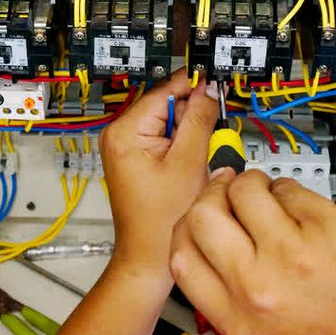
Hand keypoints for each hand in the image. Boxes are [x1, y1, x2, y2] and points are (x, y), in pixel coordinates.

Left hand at [99, 70, 217, 281]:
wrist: (150, 256)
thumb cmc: (162, 221)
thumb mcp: (188, 163)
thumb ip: (199, 120)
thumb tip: (206, 89)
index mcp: (124, 131)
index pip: (163, 90)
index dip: (192, 85)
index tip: (215, 78)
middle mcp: (120, 135)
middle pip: (167, 105)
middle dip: (193, 117)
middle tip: (210, 137)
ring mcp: (128, 147)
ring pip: (170, 123)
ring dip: (191, 134)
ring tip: (196, 161)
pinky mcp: (138, 158)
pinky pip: (167, 140)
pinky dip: (184, 147)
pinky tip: (190, 166)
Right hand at [169, 170, 335, 334]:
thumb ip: (236, 294)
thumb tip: (211, 242)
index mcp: (239, 320)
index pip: (181, 255)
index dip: (185, 225)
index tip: (199, 211)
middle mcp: (259, 287)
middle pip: (201, 214)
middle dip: (214, 194)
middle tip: (228, 190)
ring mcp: (292, 253)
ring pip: (245, 189)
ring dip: (254, 184)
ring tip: (273, 197)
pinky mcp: (326, 225)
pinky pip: (291, 189)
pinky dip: (294, 191)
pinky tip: (308, 208)